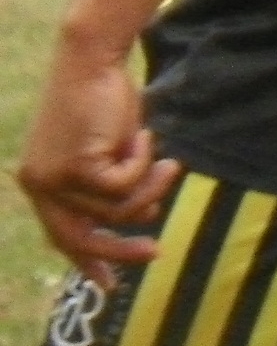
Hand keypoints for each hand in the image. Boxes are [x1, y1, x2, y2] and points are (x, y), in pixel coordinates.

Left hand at [18, 44, 178, 285]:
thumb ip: (114, 181)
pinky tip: (143, 135)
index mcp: (40, 182)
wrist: (91, 59)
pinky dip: (144, 162)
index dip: (87, 262)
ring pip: (115, 210)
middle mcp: (39, 186)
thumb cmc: (105, 97)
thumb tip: (144, 214)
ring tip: (167, 161)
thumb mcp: (110, 148)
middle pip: (81, 239)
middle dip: (120, 250)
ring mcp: (53, 180)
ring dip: (150, 185)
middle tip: (156, 251)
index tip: (109, 286)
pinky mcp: (75, 169)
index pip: (61, 234)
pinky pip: (124, 185)